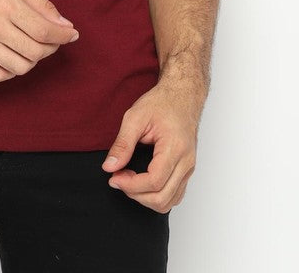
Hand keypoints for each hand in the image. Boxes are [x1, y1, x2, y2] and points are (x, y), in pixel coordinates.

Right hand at [0, 0, 79, 82]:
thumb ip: (41, 3)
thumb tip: (64, 25)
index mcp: (6, 4)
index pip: (44, 30)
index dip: (63, 36)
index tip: (72, 35)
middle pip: (35, 52)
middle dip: (51, 48)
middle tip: (52, 40)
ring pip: (20, 67)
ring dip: (33, 60)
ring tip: (31, 46)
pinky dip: (12, 70)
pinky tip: (13, 56)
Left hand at [101, 82, 199, 212]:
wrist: (182, 96)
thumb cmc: (161, 103)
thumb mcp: (135, 117)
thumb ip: (122, 144)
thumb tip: (109, 167)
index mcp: (175, 148)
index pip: (154, 181)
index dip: (130, 185)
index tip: (114, 178)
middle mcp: (186, 162)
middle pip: (162, 198)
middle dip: (135, 194)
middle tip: (118, 179)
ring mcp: (189, 168)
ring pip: (169, 201)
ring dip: (145, 198)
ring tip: (129, 180)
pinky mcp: (187, 170)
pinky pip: (174, 195)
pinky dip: (156, 196)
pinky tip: (142, 182)